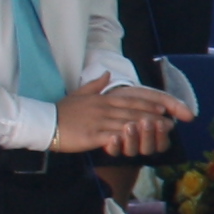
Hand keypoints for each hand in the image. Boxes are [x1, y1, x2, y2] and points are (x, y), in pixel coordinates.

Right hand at [51, 77, 189, 155]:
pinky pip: (112, 137)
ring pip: (126, 124)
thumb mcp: (79, 93)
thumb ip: (95, 85)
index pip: (130, 101)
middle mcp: (103, 109)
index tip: (163, 108)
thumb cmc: (61, 111)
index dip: (148, 104)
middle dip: (153, 117)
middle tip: (170, 122)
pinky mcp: (92, 136)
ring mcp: (98, 122)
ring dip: (145, 128)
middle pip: (132, 113)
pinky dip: (127, 138)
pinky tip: (140, 140)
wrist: (44, 122)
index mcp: (101, 100)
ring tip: (160, 132)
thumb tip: (107, 73)